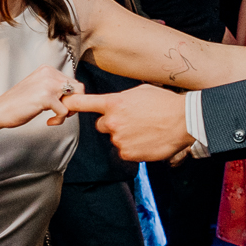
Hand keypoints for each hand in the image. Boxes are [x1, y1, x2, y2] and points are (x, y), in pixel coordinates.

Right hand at [0, 65, 75, 130]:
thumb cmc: (18, 103)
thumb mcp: (39, 88)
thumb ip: (55, 87)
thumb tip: (77, 95)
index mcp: (47, 69)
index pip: (73, 82)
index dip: (71, 97)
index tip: (59, 106)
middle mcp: (49, 73)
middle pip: (79, 89)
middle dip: (73, 103)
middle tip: (61, 113)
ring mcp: (48, 84)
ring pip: (76, 99)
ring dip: (68, 112)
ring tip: (55, 117)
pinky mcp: (46, 97)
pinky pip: (65, 112)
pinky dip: (59, 120)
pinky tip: (49, 122)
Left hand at [63, 83, 192, 160]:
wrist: (183, 121)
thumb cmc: (164, 103)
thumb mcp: (140, 92)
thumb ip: (122, 100)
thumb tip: (116, 105)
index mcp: (114, 103)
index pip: (84, 103)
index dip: (70, 103)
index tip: (62, 105)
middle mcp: (112, 121)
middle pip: (102, 125)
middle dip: (113, 123)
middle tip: (133, 120)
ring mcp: (119, 139)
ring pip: (115, 138)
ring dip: (126, 136)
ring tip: (146, 130)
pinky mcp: (127, 153)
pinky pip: (124, 151)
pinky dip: (134, 148)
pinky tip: (148, 140)